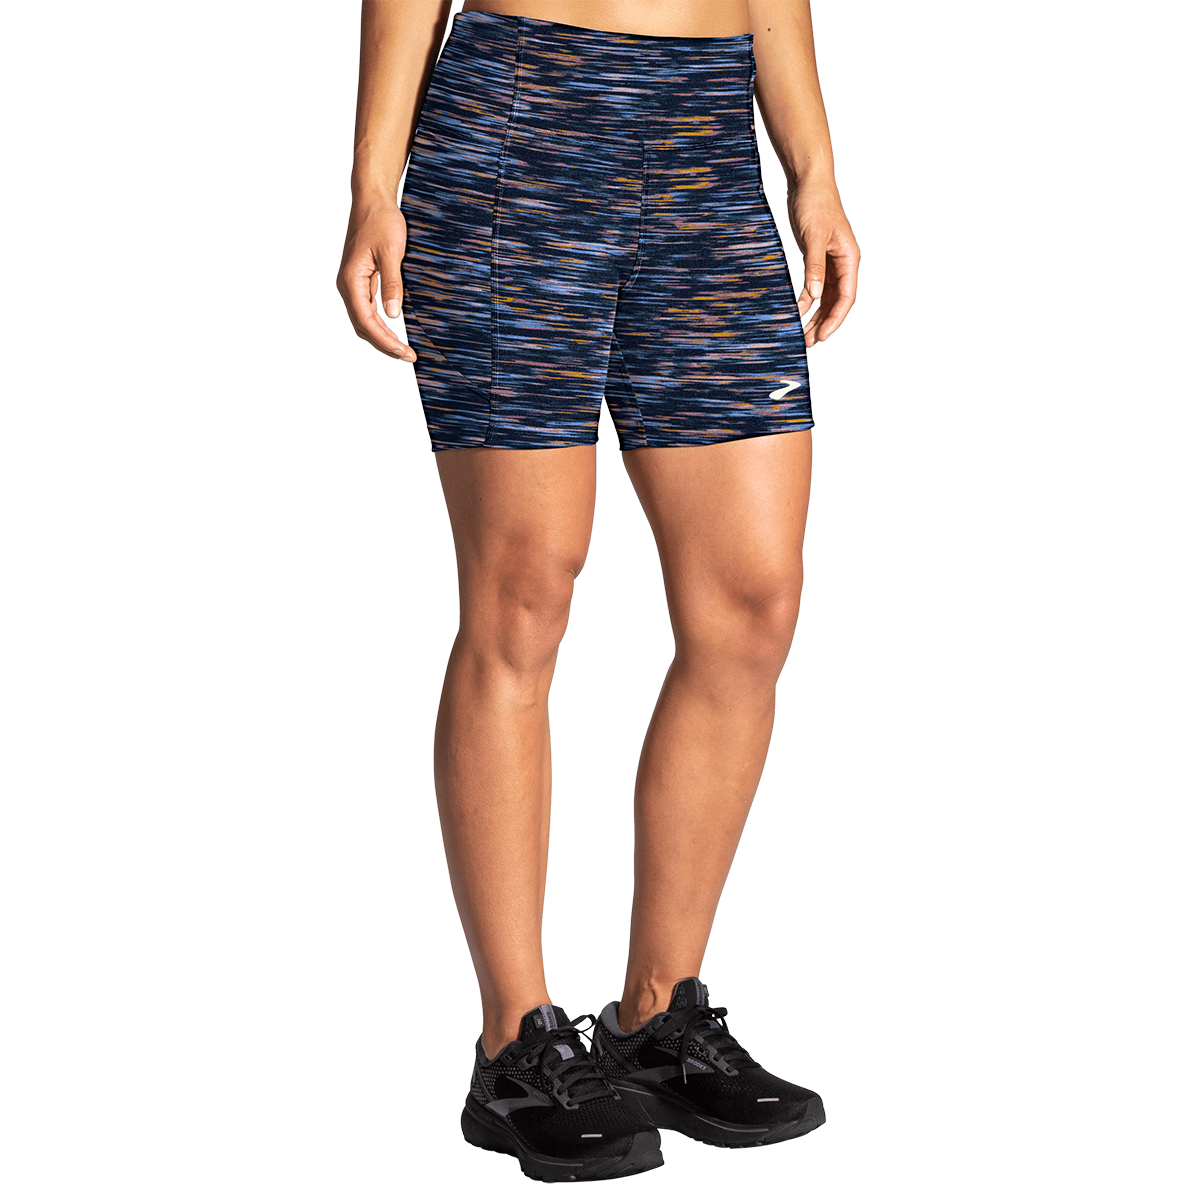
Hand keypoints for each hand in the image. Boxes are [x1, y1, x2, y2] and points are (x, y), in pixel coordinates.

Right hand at [335, 199, 417, 361]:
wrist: (372, 200)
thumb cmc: (381, 221)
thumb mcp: (391, 253)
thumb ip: (392, 284)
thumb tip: (393, 314)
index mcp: (351, 280)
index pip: (366, 321)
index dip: (385, 341)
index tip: (404, 353)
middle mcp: (348, 285)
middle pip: (363, 326)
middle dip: (384, 344)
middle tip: (408, 356)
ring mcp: (353, 284)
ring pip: (364, 320)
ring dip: (381, 337)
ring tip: (402, 349)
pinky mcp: (360, 280)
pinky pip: (367, 309)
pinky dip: (379, 324)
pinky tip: (393, 331)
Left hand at [788, 179, 859, 347]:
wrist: (808, 182)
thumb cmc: (815, 204)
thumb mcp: (813, 237)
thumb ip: (814, 267)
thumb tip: (813, 297)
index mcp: (849, 258)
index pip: (846, 297)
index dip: (835, 319)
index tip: (821, 336)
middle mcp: (843, 263)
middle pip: (836, 302)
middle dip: (823, 322)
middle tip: (807, 341)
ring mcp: (831, 262)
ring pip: (826, 297)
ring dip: (815, 315)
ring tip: (803, 333)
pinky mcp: (818, 258)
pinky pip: (815, 286)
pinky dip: (806, 300)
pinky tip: (796, 310)